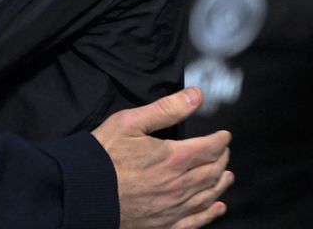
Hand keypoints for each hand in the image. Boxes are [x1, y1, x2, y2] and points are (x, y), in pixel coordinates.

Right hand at [92, 87, 232, 228]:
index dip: (220, 140)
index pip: (209, 148)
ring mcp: (173, 207)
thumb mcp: (130, 122)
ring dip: (220, 184)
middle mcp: (179, 185)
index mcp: (174, 158)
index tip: (225, 135)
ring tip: (227, 176)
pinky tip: (216, 208)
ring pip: (207, 195)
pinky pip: (195, 220)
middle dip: (221, 160)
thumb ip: (166, 109)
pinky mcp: (164, 224)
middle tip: (224, 152)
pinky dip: (210, 213)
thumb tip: (196, 96)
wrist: (84, 192)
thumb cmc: (104, 154)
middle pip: (212, 172)